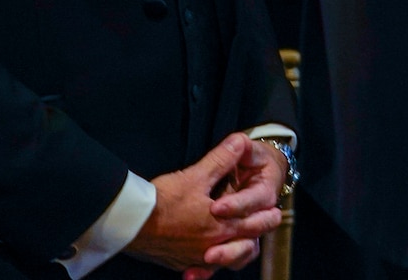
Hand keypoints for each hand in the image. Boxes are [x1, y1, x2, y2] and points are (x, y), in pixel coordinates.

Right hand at [126, 134, 282, 274]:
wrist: (131, 224)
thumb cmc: (164, 200)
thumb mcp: (196, 175)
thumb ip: (221, 159)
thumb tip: (240, 141)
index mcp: (221, 227)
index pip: (254, 224)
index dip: (266, 217)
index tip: (276, 212)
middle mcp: (212, 247)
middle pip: (244, 246)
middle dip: (257, 234)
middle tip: (266, 224)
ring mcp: (195, 258)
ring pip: (225, 261)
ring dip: (236, 251)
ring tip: (241, 243)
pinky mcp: (179, 263)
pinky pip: (202, 267)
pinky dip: (210, 264)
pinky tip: (206, 258)